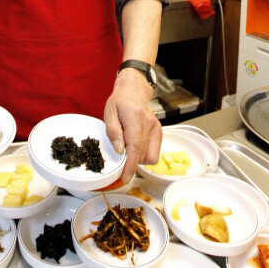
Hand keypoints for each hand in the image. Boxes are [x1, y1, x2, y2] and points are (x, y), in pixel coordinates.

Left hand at [104, 68, 161, 183]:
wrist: (134, 90)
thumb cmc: (120, 101)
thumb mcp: (109, 112)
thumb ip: (113, 131)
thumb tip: (119, 150)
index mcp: (135, 118)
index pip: (135, 146)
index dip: (130, 165)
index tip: (125, 177)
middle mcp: (149, 124)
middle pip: (142, 154)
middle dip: (131, 163)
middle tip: (120, 159)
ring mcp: (156, 128)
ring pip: (151, 156)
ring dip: (138, 159)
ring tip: (128, 149)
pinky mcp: (159, 131)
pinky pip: (155, 152)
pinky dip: (145, 154)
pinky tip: (136, 147)